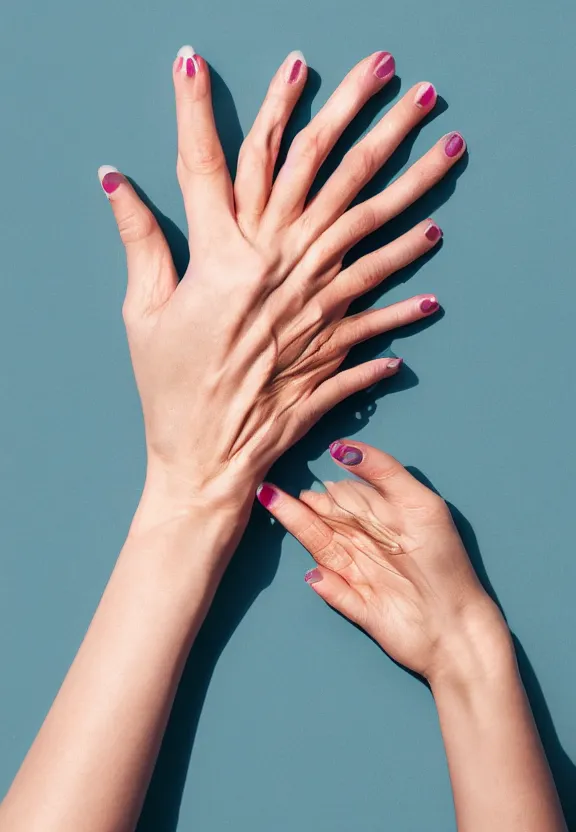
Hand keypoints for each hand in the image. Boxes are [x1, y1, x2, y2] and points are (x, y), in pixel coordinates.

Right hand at [99, 47, 464, 509]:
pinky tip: (435, 275)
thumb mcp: (143, 312)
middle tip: (389, 72)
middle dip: (359, 114)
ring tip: (447, 144)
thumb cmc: (170, 389)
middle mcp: (278, 270)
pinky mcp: (335, 346)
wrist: (207, 457)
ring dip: (415, 184)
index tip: (198, 62)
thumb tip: (115, 182)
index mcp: (222, 256)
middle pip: (324, 174)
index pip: (214, 161)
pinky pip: (382, 314)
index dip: (199, 108)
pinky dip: (408, 298)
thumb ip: (140, 242)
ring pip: (372, 229)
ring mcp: (316, 307)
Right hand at [258, 440, 508, 681]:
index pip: (344, 497)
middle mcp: (367, 544)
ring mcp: (360, 575)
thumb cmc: (443, 559)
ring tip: (274, 503)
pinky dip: (324, 584)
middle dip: (301, 504)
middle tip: (271, 489)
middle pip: (326, 519)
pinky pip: (333, 591)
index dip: (325, 487)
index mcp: (382, 518)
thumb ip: (383, 472)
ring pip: (321, 547)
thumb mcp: (419, 503)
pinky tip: (316, 575)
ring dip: (299, 527)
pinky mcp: (357, 605)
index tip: (301, 470)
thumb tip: (339, 450)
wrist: (458, 626)